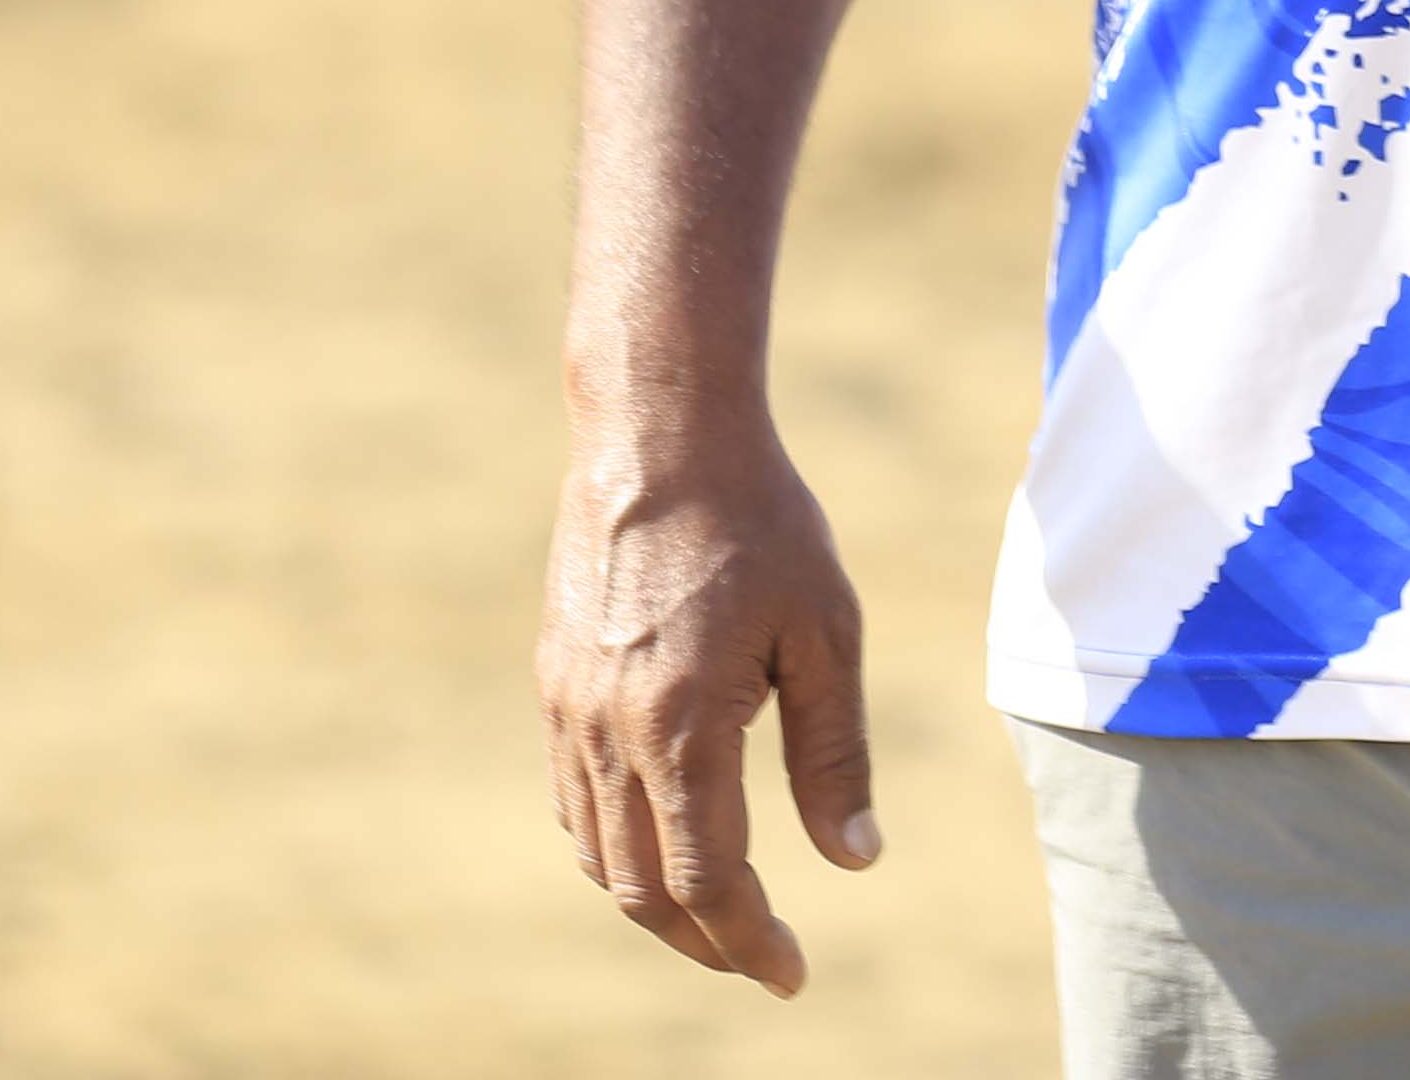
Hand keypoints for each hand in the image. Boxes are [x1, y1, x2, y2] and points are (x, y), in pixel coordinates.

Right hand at [540, 420, 877, 994]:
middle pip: (640, 887)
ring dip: (652, 903)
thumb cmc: (762, 524)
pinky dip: (612, 847)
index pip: (707, 881)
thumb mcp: (826, 632)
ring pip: (596, 853)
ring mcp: (569, 709)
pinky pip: (571, 801)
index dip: (749, 942)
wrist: (660, 435)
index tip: (790, 973)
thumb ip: (835, 753)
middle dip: (702, 941)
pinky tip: (661, 843)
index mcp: (682, 725)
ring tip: (718, 918)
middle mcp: (609, 731)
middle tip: (760, 957)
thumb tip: (856, 860)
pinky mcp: (553, 683)